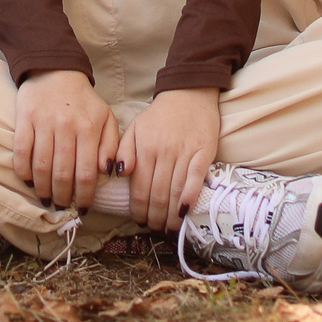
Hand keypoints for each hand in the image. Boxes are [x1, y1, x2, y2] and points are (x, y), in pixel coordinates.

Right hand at [11, 70, 119, 208]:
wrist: (56, 70)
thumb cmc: (83, 101)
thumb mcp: (106, 118)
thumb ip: (111, 145)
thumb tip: (109, 171)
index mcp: (89, 128)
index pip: (87, 173)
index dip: (84, 196)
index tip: (82, 208)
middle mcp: (67, 126)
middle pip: (62, 173)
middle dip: (62, 197)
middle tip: (61, 206)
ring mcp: (44, 123)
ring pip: (41, 166)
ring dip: (43, 189)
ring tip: (46, 199)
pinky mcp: (25, 118)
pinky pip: (21, 151)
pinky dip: (23, 171)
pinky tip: (29, 181)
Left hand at [116, 88, 219, 227]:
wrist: (188, 92)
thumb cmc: (160, 115)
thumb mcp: (135, 128)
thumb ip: (123, 151)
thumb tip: (118, 175)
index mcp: (144, 148)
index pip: (139, 188)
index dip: (138, 210)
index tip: (139, 221)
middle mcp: (163, 153)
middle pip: (157, 194)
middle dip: (154, 217)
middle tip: (154, 228)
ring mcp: (184, 153)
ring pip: (175, 191)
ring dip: (170, 215)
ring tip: (168, 228)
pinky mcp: (203, 152)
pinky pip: (195, 180)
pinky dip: (189, 198)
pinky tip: (184, 212)